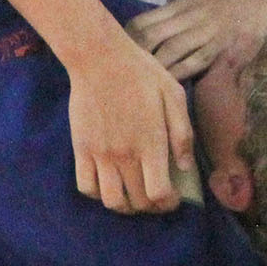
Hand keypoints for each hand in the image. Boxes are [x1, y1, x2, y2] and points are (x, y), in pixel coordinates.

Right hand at [66, 36, 194, 212]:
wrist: (100, 58)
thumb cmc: (142, 73)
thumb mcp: (174, 95)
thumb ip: (182, 133)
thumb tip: (185, 167)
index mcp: (151, 144)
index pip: (158, 194)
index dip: (168, 203)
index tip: (172, 198)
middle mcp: (125, 155)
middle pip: (137, 201)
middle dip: (151, 206)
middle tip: (155, 196)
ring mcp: (100, 154)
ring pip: (111, 201)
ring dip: (125, 206)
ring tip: (132, 195)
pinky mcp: (81, 149)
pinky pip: (86, 186)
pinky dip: (98, 193)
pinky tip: (108, 182)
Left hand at [127, 0, 266, 80]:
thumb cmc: (225, 3)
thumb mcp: (194, 3)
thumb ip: (171, 20)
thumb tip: (143, 41)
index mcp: (179, 6)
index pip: (141, 22)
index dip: (125, 41)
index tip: (114, 58)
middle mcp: (188, 18)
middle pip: (150, 37)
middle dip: (133, 58)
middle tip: (120, 78)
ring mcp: (206, 32)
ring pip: (170, 51)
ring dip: (154, 70)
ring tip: (139, 88)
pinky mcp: (223, 46)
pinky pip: (196, 63)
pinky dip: (180, 75)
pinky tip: (169, 89)